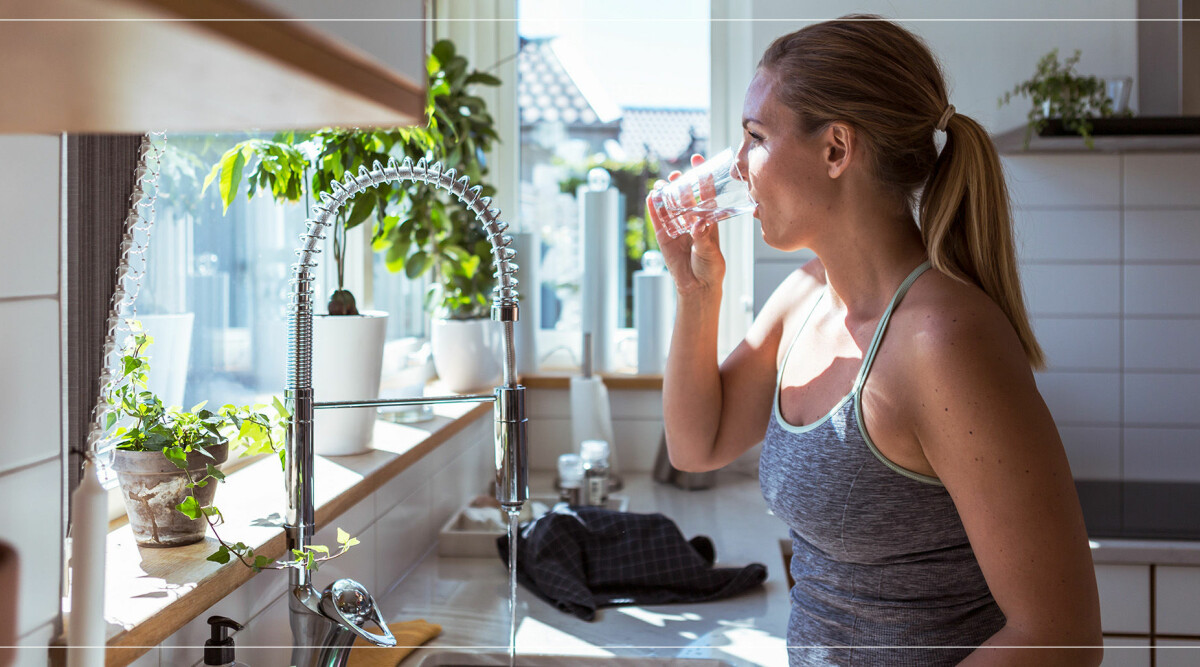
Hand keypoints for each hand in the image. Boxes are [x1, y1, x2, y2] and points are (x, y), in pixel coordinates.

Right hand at [645, 154, 725, 295]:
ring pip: (669, 205)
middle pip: (685, 196)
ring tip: (664, 184)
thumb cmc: (710, 268)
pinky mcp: (664, 237)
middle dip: (681, 183)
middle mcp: (691, 220)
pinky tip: (652, 197)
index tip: (699, 159)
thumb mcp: (710, 251)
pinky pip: (657, 220)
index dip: (701, 176)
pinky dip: (653, 209)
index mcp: (708, 219)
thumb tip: (698, 224)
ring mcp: (676, 227)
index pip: (705, 193)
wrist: (698, 286)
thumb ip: (703, 237)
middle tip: (678, 174)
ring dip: (666, 193)